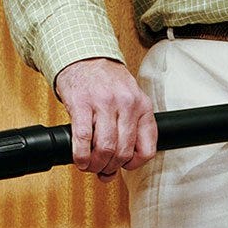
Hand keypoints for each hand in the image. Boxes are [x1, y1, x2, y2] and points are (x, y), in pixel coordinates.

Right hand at [55, 58, 156, 182]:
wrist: (85, 57)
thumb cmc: (107, 83)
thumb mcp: (130, 101)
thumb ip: (130, 129)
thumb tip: (119, 165)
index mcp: (143, 106)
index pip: (147, 148)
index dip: (134, 164)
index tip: (124, 166)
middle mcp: (126, 104)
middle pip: (123, 151)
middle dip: (111, 167)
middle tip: (102, 169)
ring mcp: (104, 103)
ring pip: (105, 148)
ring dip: (96, 164)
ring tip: (90, 165)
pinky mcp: (82, 104)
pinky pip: (84, 138)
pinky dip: (81, 155)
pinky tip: (80, 158)